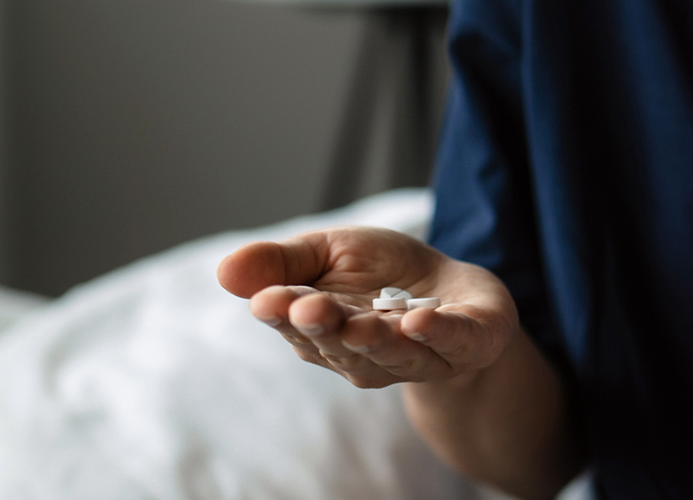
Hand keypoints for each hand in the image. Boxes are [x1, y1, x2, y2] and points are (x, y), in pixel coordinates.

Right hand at [217, 226, 520, 387]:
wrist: (457, 292)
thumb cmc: (383, 275)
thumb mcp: (327, 252)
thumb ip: (283, 262)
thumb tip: (224, 270)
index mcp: (325, 333)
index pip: (298, 326)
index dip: (284, 315)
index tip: (268, 301)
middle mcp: (366, 355)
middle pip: (342, 345)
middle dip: (326, 329)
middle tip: (307, 310)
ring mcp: (419, 357)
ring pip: (393, 354)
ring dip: (375, 341)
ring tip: (360, 324)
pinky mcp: (468, 346)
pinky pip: (451, 344)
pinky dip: (437, 335)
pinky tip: (419, 321)